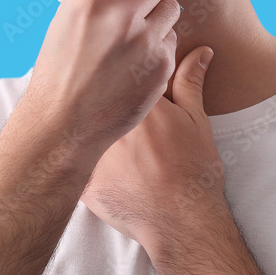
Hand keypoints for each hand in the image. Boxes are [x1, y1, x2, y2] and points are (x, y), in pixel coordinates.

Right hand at [21, 0, 180, 154]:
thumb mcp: (71, 15)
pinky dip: (158, 48)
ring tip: (131, 36)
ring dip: (156, 17)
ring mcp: (146, 44)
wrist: (65, 121)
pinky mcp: (162, 67)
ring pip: (170, 9)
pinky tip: (135, 62)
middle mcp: (122, 17)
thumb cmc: (61, 64)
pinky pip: (172, 41)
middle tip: (132, 5)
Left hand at [80, 44, 223, 248]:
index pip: (122, 73)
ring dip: (88, 128)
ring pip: (81, 131)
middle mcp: (109, 126)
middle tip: (122, 115)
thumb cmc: (194, 171)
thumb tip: (201, 51)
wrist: (183, 223)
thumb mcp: (197, 121)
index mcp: (137, 105)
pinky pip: (74, 164)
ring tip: (112, 143)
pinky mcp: (83, 184)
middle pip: (97, 100)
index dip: (127, 73)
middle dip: (105, 100)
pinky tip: (94, 165)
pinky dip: (81, 161)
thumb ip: (191, 82)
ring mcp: (92, 157)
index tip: (131, 77)